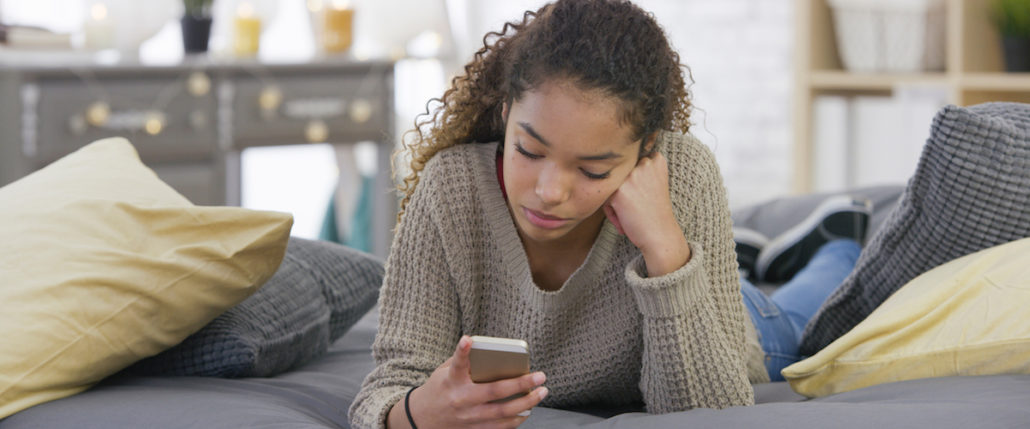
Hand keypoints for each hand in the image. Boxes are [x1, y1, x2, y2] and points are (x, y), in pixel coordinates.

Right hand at [389, 336, 547, 428]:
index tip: (468, 340)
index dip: (462, 351)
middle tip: (540, 376)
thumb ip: (463, 362)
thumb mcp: (443, 372)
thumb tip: (488, 351)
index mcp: (451, 381)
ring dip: (527, 402)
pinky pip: (501, 426)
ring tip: (541, 392)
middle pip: (494, 391)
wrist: (421, 419)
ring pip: (503, 412)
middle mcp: (461, 399)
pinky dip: (517, 419)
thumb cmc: (438, 389)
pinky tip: (529, 410)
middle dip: (520, 383)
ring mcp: (468, 417)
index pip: (456, 364)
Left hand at [603, 152, 690, 276]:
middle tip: (637, 205)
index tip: (642, 195)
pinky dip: (610, 210)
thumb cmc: (653, 212)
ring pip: (610, 184)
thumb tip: (602, 166)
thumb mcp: (653, 182)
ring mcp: (631, 176)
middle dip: (623, 190)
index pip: (629, 163)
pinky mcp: (619, 191)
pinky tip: (624, 219)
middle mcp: (644, 163)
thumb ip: (637, 170)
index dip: (632, 182)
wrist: (660, 235)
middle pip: (619, 173)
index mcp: (656, 159)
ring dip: (614, 199)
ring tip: (630, 212)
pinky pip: (604, 198)